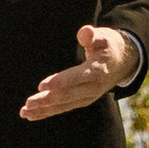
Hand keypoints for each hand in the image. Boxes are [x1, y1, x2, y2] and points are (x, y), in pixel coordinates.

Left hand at [20, 23, 139, 123]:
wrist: (123, 62)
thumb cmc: (108, 45)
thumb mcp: (104, 36)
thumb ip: (93, 35)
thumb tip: (85, 32)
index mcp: (98, 70)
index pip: (77, 77)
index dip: (60, 81)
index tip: (42, 86)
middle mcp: (93, 87)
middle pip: (68, 95)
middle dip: (48, 99)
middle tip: (29, 103)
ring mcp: (88, 96)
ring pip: (64, 105)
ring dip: (44, 109)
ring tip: (25, 112)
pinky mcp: (82, 100)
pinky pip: (64, 107)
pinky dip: (47, 112)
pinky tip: (31, 115)